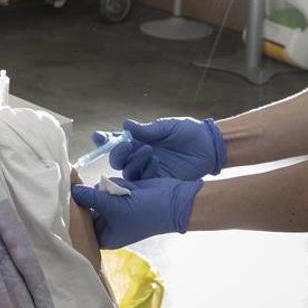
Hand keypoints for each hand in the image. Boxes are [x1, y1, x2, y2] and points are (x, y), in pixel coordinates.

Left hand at [70, 176, 202, 248]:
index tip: (68, 199)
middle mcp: (107, 225)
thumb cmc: (143, 213)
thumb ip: (90, 198)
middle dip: (90, 198)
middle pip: (86, 209)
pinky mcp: (120, 195)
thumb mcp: (113, 207)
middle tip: (93, 191)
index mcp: (104, 237)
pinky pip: (108, 186)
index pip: (80, 226)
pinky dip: (114, 183)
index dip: (74, 213)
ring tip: (119, 192)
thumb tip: (71, 190)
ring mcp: (113, 210)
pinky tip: (125, 186)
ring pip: (96, 194)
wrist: (173, 201)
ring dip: (105, 189)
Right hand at [92, 117, 225, 180]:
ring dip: (133, 161)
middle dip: (116, 153)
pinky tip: (156, 162)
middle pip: (116, 159)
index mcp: (139, 139)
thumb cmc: (188, 132)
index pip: (115, 140)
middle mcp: (138, 155)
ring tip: (149, 151)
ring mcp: (147, 169)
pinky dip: (145, 171)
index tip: (98, 137)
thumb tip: (126, 125)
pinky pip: (142, 181)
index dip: (104, 140)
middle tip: (127, 145)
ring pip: (127, 171)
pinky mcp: (157, 182)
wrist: (208, 147)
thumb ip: (148, 129)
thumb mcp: (168, 127)